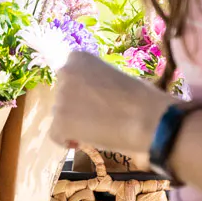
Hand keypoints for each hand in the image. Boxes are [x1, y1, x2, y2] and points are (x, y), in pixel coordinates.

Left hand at [50, 51, 171, 164]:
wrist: (145, 117)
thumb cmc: (140, 96)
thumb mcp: (114, 76)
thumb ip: (96, 82)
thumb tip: (91, 97)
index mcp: (78, 57)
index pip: (69, 77)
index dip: (81, 92)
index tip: (94, 101)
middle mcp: (65, 73)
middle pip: (63, 95)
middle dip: (75, 107)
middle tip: (96, 118)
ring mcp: (60, 97)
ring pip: (60, 115)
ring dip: (73, 123)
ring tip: (97, 130)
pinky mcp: (59, 121)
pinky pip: (55, 135)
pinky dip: (67, 141)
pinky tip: (83, 142)